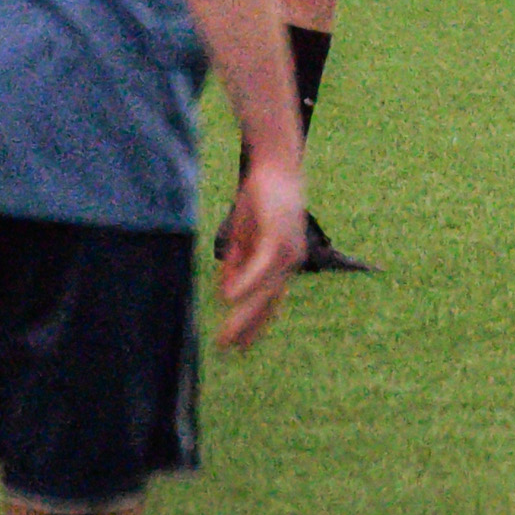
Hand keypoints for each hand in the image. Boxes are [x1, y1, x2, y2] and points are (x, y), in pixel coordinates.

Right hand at [216, 156, 304, 350]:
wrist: (275, 164)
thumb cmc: (261, 199)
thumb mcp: (245, 236)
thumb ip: (238, 263)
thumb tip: (227, 294)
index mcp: (283, 262)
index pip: (270, 301)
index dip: (255, 325)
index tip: (239, 349)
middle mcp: (290, 260)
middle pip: (268, 302)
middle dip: (247, 328)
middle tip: (226, 350)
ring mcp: (287, 249)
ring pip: (264, 291)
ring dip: (243, 315)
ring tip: (224, 336)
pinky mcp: (277, 234)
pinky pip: (261, 266)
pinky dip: (245, 283)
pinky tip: (229, 298)